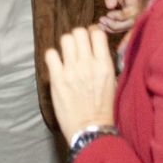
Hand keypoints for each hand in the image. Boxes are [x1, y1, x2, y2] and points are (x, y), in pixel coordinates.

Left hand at [45, 25, 116, 141]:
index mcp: (105, 65)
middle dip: (77, 38)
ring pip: (65, 39)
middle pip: (79, 32)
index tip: (89, 40)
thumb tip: (96, 49)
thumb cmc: (103, 109)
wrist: (90, 130)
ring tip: (67, 56)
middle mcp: (88, 64)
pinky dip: (52, 57)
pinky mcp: (57, 78)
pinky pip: (50, 54)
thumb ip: (103, 64)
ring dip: (65, 45)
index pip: (97, 34)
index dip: (92, 33)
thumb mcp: (112, 83)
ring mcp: (71, 70)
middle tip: (77, 48)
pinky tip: (56, 65)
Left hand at [92, 0, 141, 32]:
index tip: (108, 15)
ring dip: (115, 27)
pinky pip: (124, 21)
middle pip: (134, 19)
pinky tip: (103, 25)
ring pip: (129, 23)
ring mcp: (133, 5)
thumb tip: (110, 6)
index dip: (122, 16)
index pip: (134, 9)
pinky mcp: (127, 10)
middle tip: (102, 21)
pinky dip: (114, 26)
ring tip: (101, 24)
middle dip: (118, 24)